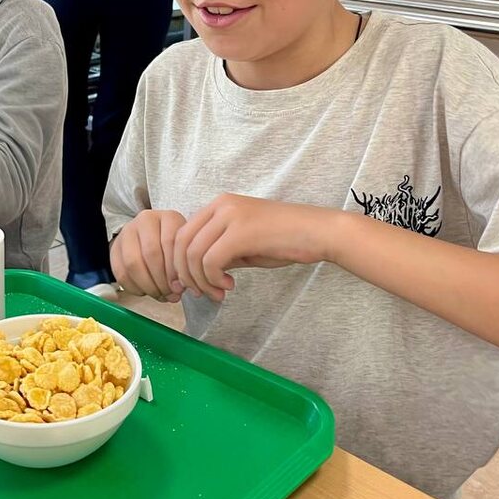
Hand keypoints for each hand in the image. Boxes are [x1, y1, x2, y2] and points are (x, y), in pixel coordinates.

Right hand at [109, 209, 187, 300]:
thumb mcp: (183, 250)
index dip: (175, 270)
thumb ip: (182, 267)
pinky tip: (144, 291)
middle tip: (168, 294)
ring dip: (147, 286)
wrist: (150, 237)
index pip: (170, 242)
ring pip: (133, 263)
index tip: (179, 288)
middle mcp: (146, 219)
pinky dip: (134, 287)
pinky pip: (120, 272)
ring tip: (158, 294)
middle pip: (151, 254)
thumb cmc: (173, 248)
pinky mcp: (114, 247)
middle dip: (161, 281)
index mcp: (168, 217)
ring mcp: (127, 231)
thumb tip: (176, 290)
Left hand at [173, 194, 335, 301]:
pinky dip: (214, 279)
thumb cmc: (285, 240)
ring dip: (201, 281)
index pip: (181, 234)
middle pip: (180, 243)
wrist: (318, 232)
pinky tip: (229, 286)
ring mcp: (230, 216)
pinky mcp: (241, 232)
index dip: (179, 263)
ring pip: (193, 254)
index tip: (193, 285)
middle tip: (201, 293)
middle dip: (186, 274)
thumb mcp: (244, 245)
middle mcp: (220, 205)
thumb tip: (195, 274)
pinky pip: (210, 260)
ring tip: (219, 292)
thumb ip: (218, 253)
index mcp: (218, 205)